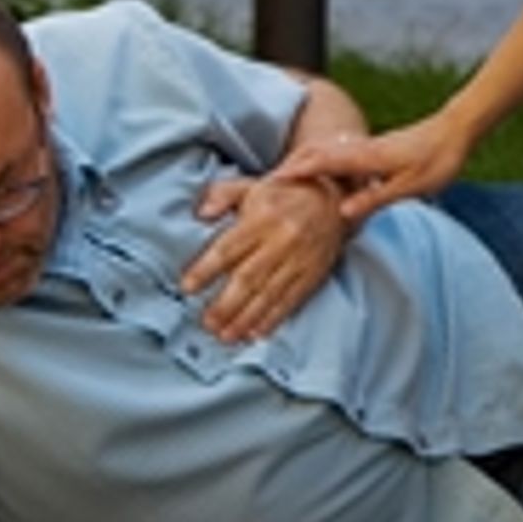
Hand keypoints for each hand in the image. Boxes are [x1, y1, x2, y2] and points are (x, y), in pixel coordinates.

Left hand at [182, 175, 350, 341]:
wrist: (335, 199)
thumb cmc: (286, 194)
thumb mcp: (252, 186)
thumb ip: (223, 195)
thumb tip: (201, 212)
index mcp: (261, 218)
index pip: (228, 248)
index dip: (206, 270)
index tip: (187, 288)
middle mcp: (280, 241)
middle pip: (248, 278)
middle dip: (225, 305)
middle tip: (207, 324)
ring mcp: (298, 260)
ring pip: (268, 294)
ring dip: (245, 318)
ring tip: (226, 336)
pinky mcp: (312, 274)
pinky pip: (291, 300)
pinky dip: (273, 319)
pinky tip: (256, 333)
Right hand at [269, 112, 471, 222]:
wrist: (455, 132)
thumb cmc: (436, 161)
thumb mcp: (408, 187)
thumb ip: (374, 199)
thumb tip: (341, 214)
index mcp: (365, 158)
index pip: (318, 163)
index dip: (292, 174)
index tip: (267, 186)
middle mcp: (359, 148)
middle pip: (313, 152)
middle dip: (287, 166)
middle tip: (262, 185)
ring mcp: (364, 145)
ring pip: (323, 148)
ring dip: (300, 160)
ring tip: (281, 177)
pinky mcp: (371, 147)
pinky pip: (335, 150)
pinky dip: (317, 157)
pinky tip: (316, 166)